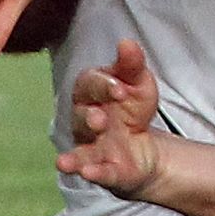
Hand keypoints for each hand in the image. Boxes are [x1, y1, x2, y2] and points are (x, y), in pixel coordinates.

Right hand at [56, 40, 163, 199]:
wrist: (147, 146)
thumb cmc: (132, 108)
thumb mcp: (139, 83)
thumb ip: (132, 64)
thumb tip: (126, 42)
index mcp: (91, 94)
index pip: (88, 85)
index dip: (103, 86)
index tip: (121, 89)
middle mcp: (84, 121)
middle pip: (80, 117)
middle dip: (89, 117)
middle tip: (101, 120)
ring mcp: (92, 147)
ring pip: (79, 150)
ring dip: (75, 154)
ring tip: (66, 161)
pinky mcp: (104, 169)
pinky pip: (95, 171)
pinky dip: (92, 173)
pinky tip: (88, 173)